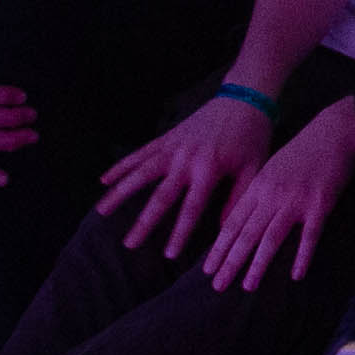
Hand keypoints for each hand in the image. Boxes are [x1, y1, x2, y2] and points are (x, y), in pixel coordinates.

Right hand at [94, 90, 269, 254]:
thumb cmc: (252, 137)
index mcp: (209, 170)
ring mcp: (173, 147)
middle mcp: (186, 160)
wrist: (244, 99)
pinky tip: (104, 180)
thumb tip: (225, 232)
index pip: (191, 208)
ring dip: (120, 193)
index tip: (168, 255)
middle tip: (128, 244)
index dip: (179, 233)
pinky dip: (121, 166)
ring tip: (101, 212)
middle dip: (144, 222)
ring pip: (140, 173)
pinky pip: (140, 153)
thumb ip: (238, 199)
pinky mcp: (167, 137)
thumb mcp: (254, 168)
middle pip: (160, 196)